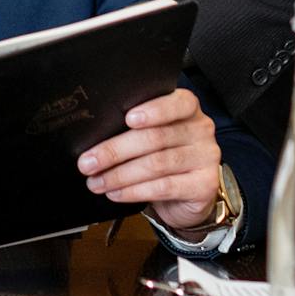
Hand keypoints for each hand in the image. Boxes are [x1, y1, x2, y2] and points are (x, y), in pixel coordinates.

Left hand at [75, 88, 220, 233]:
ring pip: (156, 164)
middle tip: (88, 162)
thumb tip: (93, 135)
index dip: (153, 110)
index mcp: (187, 108)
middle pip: (155, 137)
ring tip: (97, 181)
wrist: (188, 193)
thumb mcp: (153, 134)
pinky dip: (134, 191)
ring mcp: (206, 158)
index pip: (176, 103)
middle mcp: (201, 130)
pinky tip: (116, 193)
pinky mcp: (204, 185)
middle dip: (115, 151)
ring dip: (120, 175)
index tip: (127, 118)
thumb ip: (134, 127)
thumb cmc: (164, 155)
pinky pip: (164, 187)